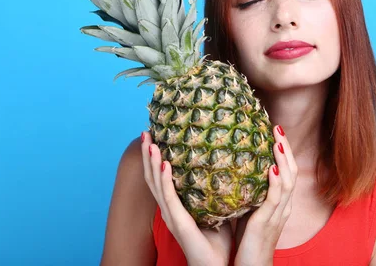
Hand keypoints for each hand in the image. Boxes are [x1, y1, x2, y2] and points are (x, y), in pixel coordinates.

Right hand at [141, 131, 232, 265]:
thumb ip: (217, 193)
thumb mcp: (217, 211)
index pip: (161, 178)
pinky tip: (165, 165)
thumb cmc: (217, 243)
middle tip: (145, 132)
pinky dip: (165, 180)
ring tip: (150, 143)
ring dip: (152, 162)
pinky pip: (169, 199)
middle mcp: (170, 210)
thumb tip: (230, 168)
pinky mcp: (179, 224)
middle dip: (148, 155)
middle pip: (153, 177)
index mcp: (177, 206)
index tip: (155, 137)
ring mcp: (172, 216)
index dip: (155, 158)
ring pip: (156, 184)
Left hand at [233, 125, 297, 265]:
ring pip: (288, 181)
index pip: (286, 171)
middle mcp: (283, 206)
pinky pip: (275, 198)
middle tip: (277, 127)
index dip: (282, 152)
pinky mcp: (267, 222)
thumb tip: (232, 173)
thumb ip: (246, 194)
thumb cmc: (247, 243)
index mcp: (279, 203)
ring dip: (283, 159)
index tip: (274, 132)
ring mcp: (277, 214)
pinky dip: (276, 181)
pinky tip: (272, 167)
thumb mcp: (248, 212)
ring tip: (277, 140)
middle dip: (285, 148)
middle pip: (291, 171)